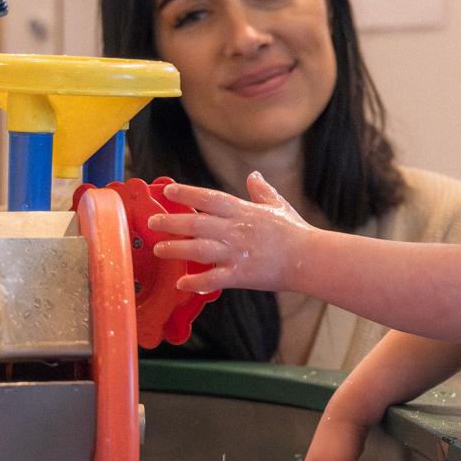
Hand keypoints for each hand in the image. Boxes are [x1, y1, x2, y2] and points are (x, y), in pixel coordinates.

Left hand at [149, 172, 314, 293]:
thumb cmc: (295, 231)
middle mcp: (235, 230)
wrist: (308, 257)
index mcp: (243, 211)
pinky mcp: (240, 274)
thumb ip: (262, 191)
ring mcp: (236, 252)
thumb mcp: (278, 205)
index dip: (187, 193)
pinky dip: (195, 283)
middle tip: (152, 222)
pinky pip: (212, 279)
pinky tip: (182, 284)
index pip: (209, 198)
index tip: (168, 190)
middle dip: (171, 222)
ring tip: (158, 249)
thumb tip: (254, 175)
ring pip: (198, 249)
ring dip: (175, 249)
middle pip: (196, 223)